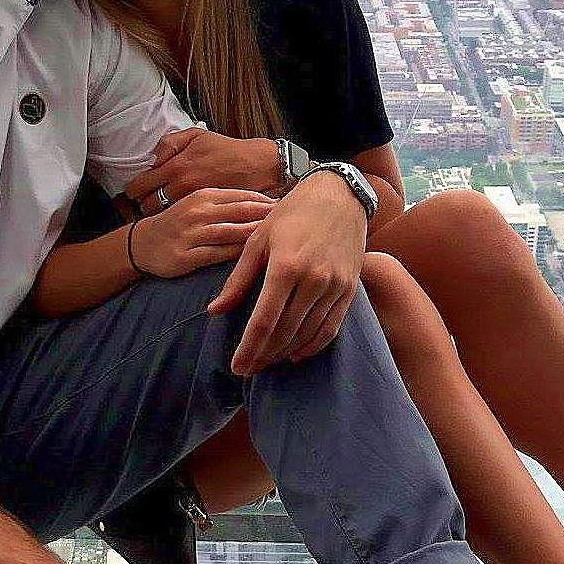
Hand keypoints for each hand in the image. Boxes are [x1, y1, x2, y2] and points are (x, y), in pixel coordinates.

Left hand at [124, 128, 279, 212]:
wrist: (257, 165)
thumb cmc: (227, 149)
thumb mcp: (196, 135)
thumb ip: (169, 144)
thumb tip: (153, 159)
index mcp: (176, 166)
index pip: (141, 185)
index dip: (133, 190)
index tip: (133, 192)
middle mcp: (181, 185)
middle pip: (148, 205)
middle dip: (144, 205)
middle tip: (145, 203)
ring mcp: (193, 202)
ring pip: (164, 215)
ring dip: (159, 213)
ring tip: (161, 209)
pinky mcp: (205, 213)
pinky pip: (181, 219)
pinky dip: (176, 218)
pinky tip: (178, 215)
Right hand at [130, 188, 275, 278]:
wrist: (142, 243)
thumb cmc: (178, 224)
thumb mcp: (199, 205)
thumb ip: (227, 204)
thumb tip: (263, 204)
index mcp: (203, 195)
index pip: (242, 196)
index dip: (267, 202)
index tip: (289, 207)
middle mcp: (198, 211)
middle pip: (241, 211)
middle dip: (267, 216)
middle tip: (291, 223)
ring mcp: (191, 234)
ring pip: (231, 232)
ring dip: (255, 235)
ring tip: (278, 240)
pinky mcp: (186, 256)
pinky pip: (217, 254)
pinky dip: (236, 255)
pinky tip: (252, 259)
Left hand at [206, 172, 367, 374]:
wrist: (339, 195)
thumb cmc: (292, 213)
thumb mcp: (258, 240)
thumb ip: (238, 279)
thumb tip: (214, 311)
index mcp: (285, 266)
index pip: (263, 320)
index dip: (249, 348)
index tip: (237, 366)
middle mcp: (313, 279)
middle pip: (285, 332)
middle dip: (264, 355)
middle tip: (248, 369)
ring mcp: (335, 286)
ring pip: (308, 333)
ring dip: (286, 352)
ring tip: (268, 361)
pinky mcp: (349, 289)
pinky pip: (331, 327)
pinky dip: (313, 345)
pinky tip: (297, 352)